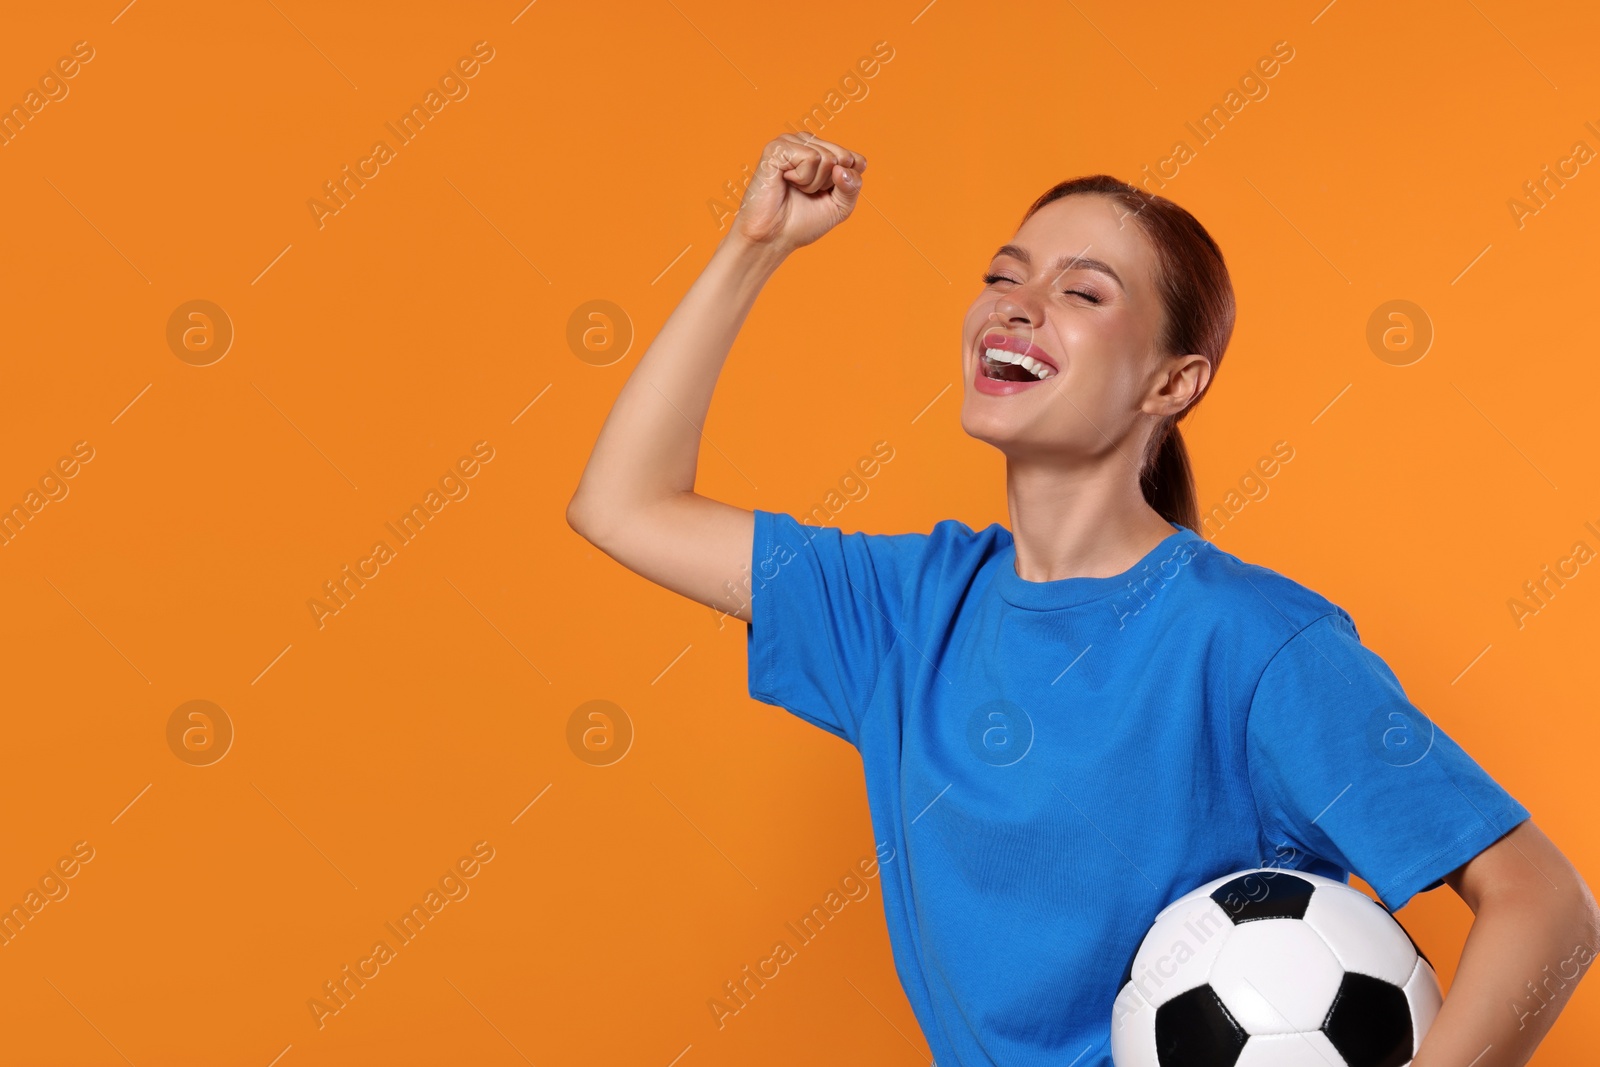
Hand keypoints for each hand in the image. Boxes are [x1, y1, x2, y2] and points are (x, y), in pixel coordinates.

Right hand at [728, 134, 866, 255]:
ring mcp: (791, 142)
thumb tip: (843, 166)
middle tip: (806, 192)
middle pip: (844, 157)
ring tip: (794, 188)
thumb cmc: (802, 222)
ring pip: (827, 157)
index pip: (856, 160)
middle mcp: (807, 143)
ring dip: (814, 183)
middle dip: (829, 183)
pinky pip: (811, 158)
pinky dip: (802, 178)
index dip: (846, 185)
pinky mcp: (778, 147)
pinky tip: (785, 181)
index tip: (824, 195)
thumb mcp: (840, 206)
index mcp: (822, 151)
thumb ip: (853, 185)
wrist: (773, 238)